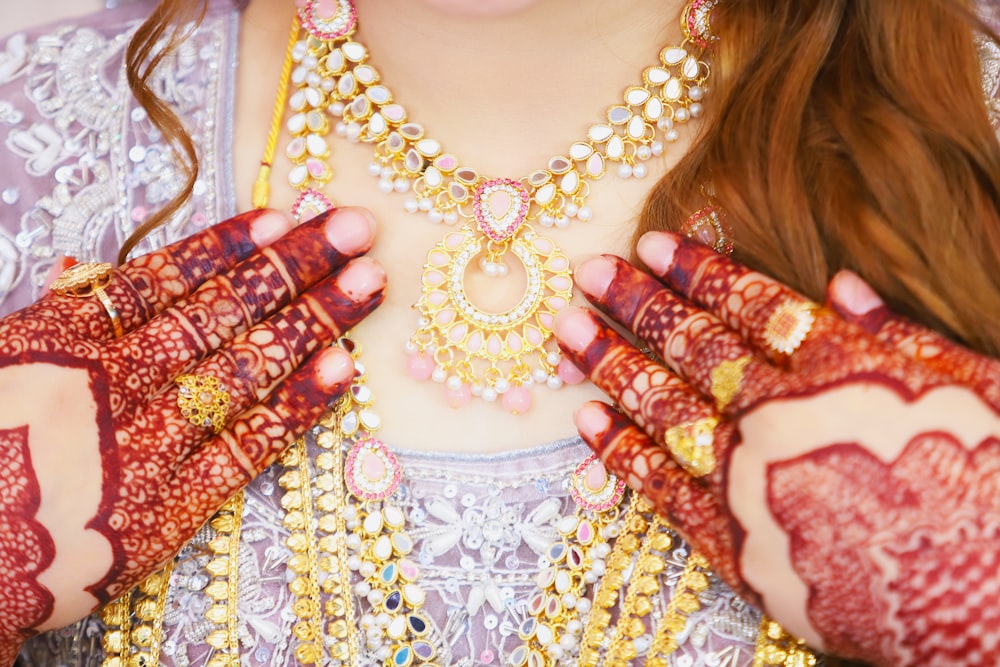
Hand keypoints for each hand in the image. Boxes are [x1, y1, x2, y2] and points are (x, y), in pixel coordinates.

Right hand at [0, 208, 384, 661]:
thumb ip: (48, 321)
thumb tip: (82, 270)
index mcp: (61, 340)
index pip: (162, 277)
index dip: (230, 245)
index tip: (283, 218)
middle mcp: (114, 380)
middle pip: (222, 311)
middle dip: (295, 266)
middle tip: (356, 228)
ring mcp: (149, 443)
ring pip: (247, 366)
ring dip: (315, 320)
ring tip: (370, 281)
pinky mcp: (172, 506)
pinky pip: (248, 446)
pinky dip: (299, 406)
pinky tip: (345, 368)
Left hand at [554, 231, 999, 665]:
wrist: (998, 615)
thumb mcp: (982, 393)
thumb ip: (903, 338)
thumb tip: (841, 284)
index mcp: (844, 373)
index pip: (752, 305)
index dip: (698, 270)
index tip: (652, 243)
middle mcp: (784, 420)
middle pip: (694, 348)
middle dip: (637, 304)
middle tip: (587, 272)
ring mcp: (753, 486)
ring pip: (663, 410)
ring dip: (611, 365)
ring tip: (567, 331)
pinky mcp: (739, 551)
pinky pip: (663, 493)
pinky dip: (621, 454)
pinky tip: (586, 422)